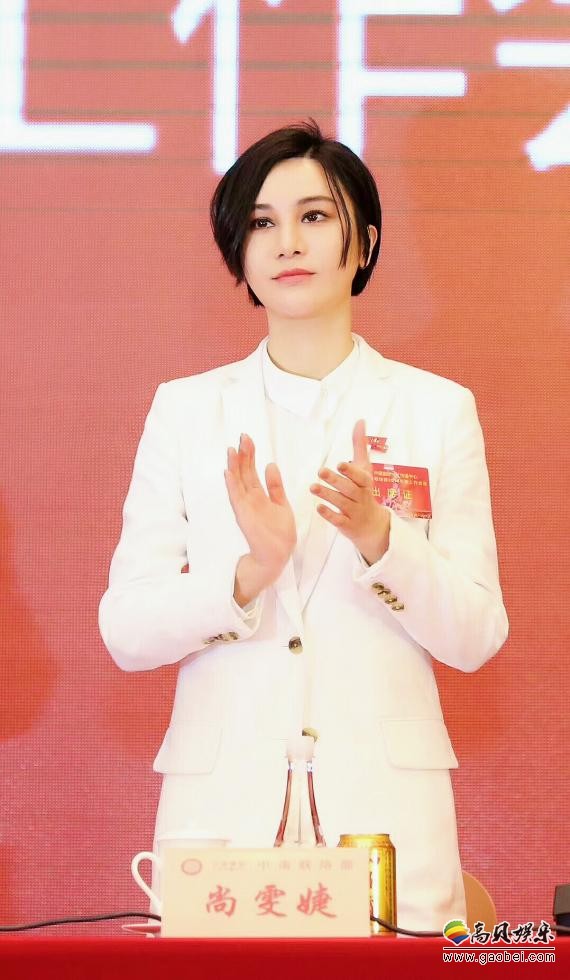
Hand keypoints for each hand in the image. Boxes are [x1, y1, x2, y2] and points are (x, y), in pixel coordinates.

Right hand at [224, 433, 295, 604]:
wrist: (277, 555)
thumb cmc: (278, 533)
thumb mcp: (281, 504)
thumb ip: (275, 486)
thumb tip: (271, 465)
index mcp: (258, 495)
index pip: (251, 471)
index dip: (250, 455)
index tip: (248, 439)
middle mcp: (249, 498)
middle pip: (243, 472)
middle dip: (242, 455)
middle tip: (242, 436)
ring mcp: (245, 506)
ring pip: (237, 482)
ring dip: (234, 466)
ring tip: (231, 449)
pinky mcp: (244, 515)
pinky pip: (236, 497)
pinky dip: (232, 484)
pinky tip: (228, 472)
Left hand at [309, 419, 389, 564]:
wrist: (373, 525)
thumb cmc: (364, 491)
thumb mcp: (365, 469)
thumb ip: (360, 446)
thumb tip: (359, 421)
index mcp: (365, 483)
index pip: (361, 477)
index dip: (351, 471)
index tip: (340, 463)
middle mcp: (361, 497)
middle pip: (349, 489)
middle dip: (335, 480)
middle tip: (320, 471)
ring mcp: (354, 512)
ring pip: (342, 503)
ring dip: (327, 495)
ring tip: (312, 487)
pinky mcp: (347, 525)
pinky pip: (338, 520)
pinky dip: (329, 514)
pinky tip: (319, 507)